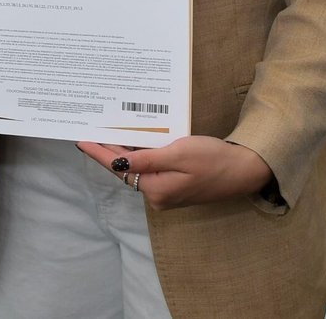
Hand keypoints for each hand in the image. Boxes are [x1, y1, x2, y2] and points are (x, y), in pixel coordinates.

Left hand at [77, 136, 271, 209]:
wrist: (244, 170)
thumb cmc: (213, 159)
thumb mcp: (178, 154)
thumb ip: (147, 160)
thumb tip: (118, 164)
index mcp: (157, 189)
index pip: (119, 169)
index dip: (99, 153)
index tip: (81, 140)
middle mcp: (158, 196)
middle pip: (127, 170)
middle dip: (109, 150)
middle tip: (91, 130)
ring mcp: (167, 193)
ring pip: (138, 169)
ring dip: (125, 151)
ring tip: (106, 132)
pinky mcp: (175, 187)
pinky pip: (151, 169)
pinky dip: (141, 154)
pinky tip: (134, 140)